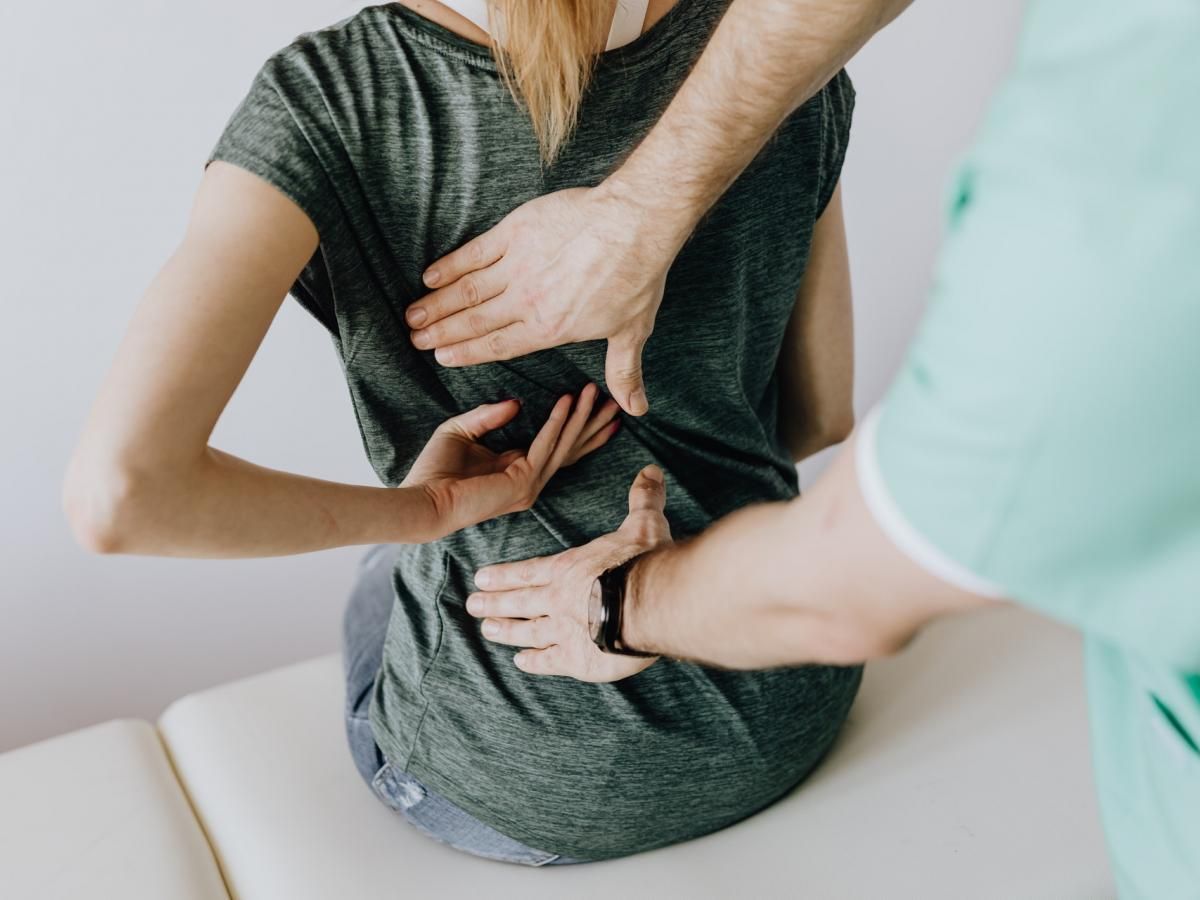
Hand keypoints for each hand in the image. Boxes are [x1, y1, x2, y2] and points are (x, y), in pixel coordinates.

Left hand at [403, 384, 618, 538]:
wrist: (422, 500)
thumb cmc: (434, 472)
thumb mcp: (461, 431)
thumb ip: (488, 416)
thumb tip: (517, 402)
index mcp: (517, 470)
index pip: (557, 446)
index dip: (577, 426)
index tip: (595, 403)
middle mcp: (529, 481)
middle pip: (571, 448)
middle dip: (593, 423)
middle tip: (615, 401)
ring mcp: (529, 485)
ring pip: (564, 445)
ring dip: (581, 417)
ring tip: (595, 392)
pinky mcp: (522, 483)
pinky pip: (545, 446)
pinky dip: (557, 422)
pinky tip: (566, 401)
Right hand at [406, 186, 681, 416]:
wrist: (634, 224)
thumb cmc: (636, 278)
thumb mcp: (631, 331)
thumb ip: (623, 372)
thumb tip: (635, 409)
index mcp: (549, 329)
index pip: (498, 346)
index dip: (467, 353)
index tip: (442, 357)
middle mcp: (526, 301)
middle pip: (474, 321)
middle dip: (441, 332)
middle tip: (416, 340)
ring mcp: (517, 266)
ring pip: (467, 290)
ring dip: (436, 304)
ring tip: (413, 315)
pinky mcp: (515, 233)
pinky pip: (474, 253)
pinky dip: (450, 265)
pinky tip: (430, 276)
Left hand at [465, 465, 671, 681]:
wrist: (649, 603)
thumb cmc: (644, 561)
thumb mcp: (644, 524)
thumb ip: (643, 499)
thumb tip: (650, 470)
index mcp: (569, 568)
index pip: (529, 572)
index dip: (504, 576)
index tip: (480, 578)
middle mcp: (558, 599)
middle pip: (519, 601)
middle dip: (494, 603)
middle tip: (472, 605)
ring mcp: (563, 631)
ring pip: (526, 631)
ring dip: (506, 631)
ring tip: (487, 631)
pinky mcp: (576, 659)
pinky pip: (548, 661)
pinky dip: (533, 661)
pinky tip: (521, 662)